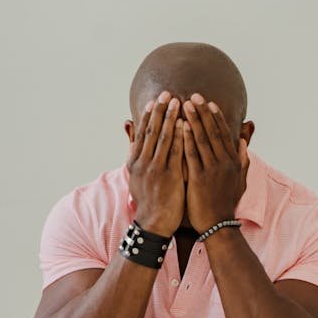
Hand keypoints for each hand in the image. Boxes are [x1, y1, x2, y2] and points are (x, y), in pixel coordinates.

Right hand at [128, 91, 185, 236]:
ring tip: (177, 102)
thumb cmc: (149, 201)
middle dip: (160, 111)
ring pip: (163, 138)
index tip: (154, 100)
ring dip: (170, 118)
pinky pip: (175, 152)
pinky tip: (186, 125)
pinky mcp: (168, 176)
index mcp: (135, 162)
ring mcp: (155, 169)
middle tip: (167, 93)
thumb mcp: (136, 177)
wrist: (153, 223)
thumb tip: (131, 141)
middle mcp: (143, 162)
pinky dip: (180, 137)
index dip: (148, 116)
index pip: (142, 134)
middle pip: (152, 131)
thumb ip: (136, 157)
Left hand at [182, 93, 249, 233]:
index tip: (210, 103)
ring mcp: (212, 170)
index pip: (225, 134)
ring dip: (194, 120)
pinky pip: (192, 155)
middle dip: (203, 112)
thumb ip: (242, 160)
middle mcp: (224, 163)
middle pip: (213, 132)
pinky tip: (180, 127)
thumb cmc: (226, 204)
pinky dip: (186, 139)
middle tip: (194, 96)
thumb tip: (243, 142)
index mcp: (233, 162)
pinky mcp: (199, 179)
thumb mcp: (240, 181)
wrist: (219, 225)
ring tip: (185, 105)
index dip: (217, 117)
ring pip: (202, 140)